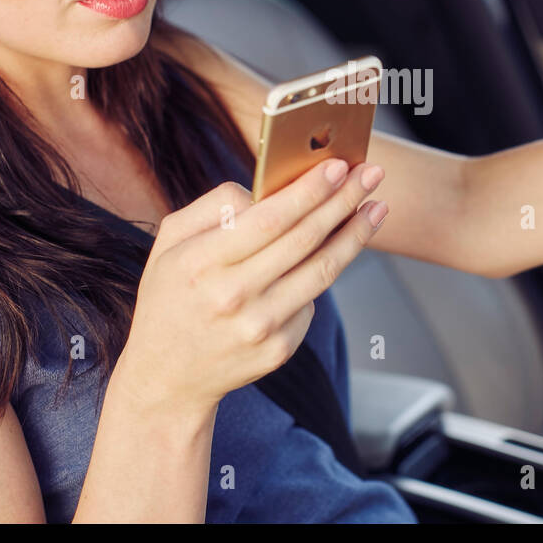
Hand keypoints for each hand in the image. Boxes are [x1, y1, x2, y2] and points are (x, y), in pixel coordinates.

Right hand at [117, 158, 385, 415]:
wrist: (166, 376)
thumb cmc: (170, 296)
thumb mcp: (169, 243)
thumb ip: (213, 207)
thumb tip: (267, 191)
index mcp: (202, 262)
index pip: (269, 219)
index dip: (309, 191)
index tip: (339, 166)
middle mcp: (233, 296)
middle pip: (305, 240)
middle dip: (344, 201)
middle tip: (372, 174)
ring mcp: (259, 327)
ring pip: (322, 271)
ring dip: (354, 236)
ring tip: (376, 208)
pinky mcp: (279, 349)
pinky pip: (312, 301)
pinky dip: (323, 273)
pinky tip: (334, 253)